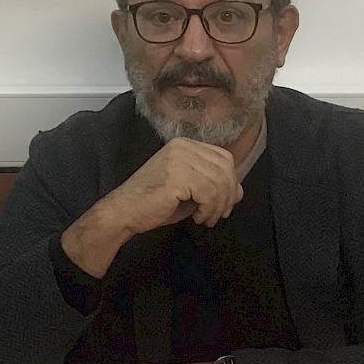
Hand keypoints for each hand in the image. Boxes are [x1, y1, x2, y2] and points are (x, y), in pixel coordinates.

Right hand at [61, 138, 241, 275]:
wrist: (124, 211)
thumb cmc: (154, 203)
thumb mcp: (190, 191)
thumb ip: (213, 185)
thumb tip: (239, 191)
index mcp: (185, 145)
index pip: (224, 158)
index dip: (230, 182)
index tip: (223, 204)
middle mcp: (183, 146)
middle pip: (225, 167)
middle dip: (227, 196)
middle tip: (217, 214)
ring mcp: (179, 158)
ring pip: (219, 181)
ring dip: (217, 206)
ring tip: (205, 218)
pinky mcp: (177, 174)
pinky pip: (209, 192)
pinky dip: (208, 209)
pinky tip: (197, 217)